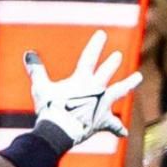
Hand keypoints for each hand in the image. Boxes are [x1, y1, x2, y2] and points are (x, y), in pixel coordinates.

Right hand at [24, 30, 142, 146]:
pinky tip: (124, 132)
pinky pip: (113, 126)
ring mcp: (102, 106)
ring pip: (119, 92)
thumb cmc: (50, 109)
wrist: (60, 131)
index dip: (96, 45)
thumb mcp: (40, 87)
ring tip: (138, 77)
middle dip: (112, 63)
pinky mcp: (102, 122)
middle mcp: (96, 90)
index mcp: (82, 80)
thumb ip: (36, 70)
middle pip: (107, 72)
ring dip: (129, 84)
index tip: (102, 34)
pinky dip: (118, 129)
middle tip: (118, 55)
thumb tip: (28, 54)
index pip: (90, 57)